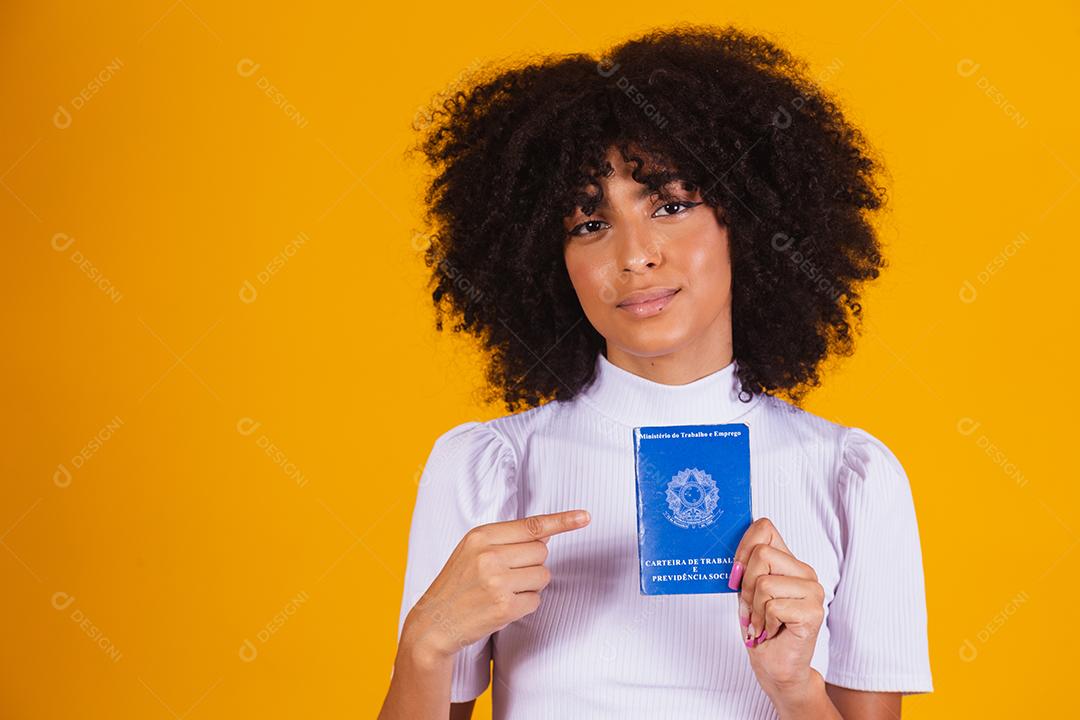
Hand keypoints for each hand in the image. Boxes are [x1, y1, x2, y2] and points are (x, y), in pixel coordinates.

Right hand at [402, 509, 590, 661]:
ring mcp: (497, 581)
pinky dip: (525, 604)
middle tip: (508, 575)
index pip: (532, 525)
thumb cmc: (457, 584)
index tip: (585, 517)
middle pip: (541, 552)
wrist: (434, 622)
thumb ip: (505, 539)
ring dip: (531, 585)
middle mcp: (489, 555)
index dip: (562, 521)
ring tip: (504, 591)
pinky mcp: (504, 606)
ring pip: (543, 576)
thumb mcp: (472, 550)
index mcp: (481, 536)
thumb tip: (545, 535)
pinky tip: (503, 606)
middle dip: (532, 564)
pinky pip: (536, 600)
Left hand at [730, 517, 825, 703]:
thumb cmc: (761, 628)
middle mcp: (805, 572)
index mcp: (789, 562)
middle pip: (761, 554)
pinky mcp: (814, 613)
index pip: (765, 528)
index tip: (735, 574)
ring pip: (764, 582)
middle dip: (745, 586)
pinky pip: (773, 606)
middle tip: (751, 609)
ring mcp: (813, 591)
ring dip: (755, 609)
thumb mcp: (746, 591)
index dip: (743, 546)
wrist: (776, 666)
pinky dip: (764, 622)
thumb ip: (744, 568)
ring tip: (762, 622)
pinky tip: (772, 631)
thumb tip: (726, 546)